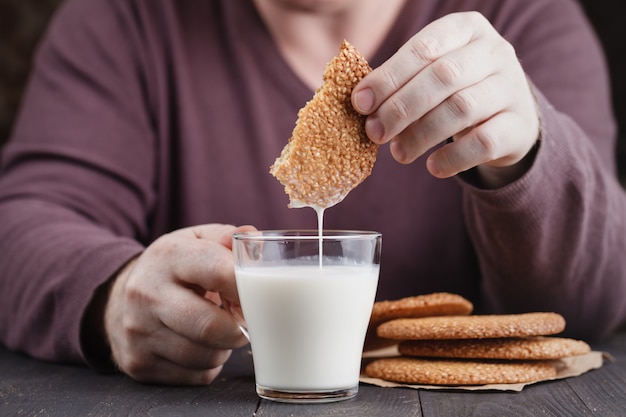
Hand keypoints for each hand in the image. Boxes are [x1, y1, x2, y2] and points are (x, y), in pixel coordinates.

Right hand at [105, 224, 254, 384]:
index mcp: (168, 256)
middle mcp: (147, 294)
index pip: (220, 272)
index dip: (249, 287)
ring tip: (219, 329)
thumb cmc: (173, 268)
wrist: (116, 300)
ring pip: (207, 356)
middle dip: (239, 328)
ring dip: (225, 348)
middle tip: (244, 320)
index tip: (259, 295)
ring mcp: (140, 333)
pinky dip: (209, 364)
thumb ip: (228, 238)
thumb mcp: (196, 241)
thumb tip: (256, 243)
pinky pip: (196, 376)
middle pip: (211, 327)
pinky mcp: (139, 364)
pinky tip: (201, 345)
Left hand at [352, 12, 539, 187]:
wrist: (508, 117)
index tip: (360, 103)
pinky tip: (432, 167)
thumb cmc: (455, 91)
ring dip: (421, 135)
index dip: (388, 77)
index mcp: (466, 29)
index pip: (423, 48)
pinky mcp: (520, 125)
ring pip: (462, 109)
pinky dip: (452, 157)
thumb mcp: (431, 75)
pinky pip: (483, 142)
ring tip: (399, 152)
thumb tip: (361, 102)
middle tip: (375, 132)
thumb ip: (400, 82)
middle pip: (443, 77)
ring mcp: (512, 87)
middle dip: (401, 107)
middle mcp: (494, 51)